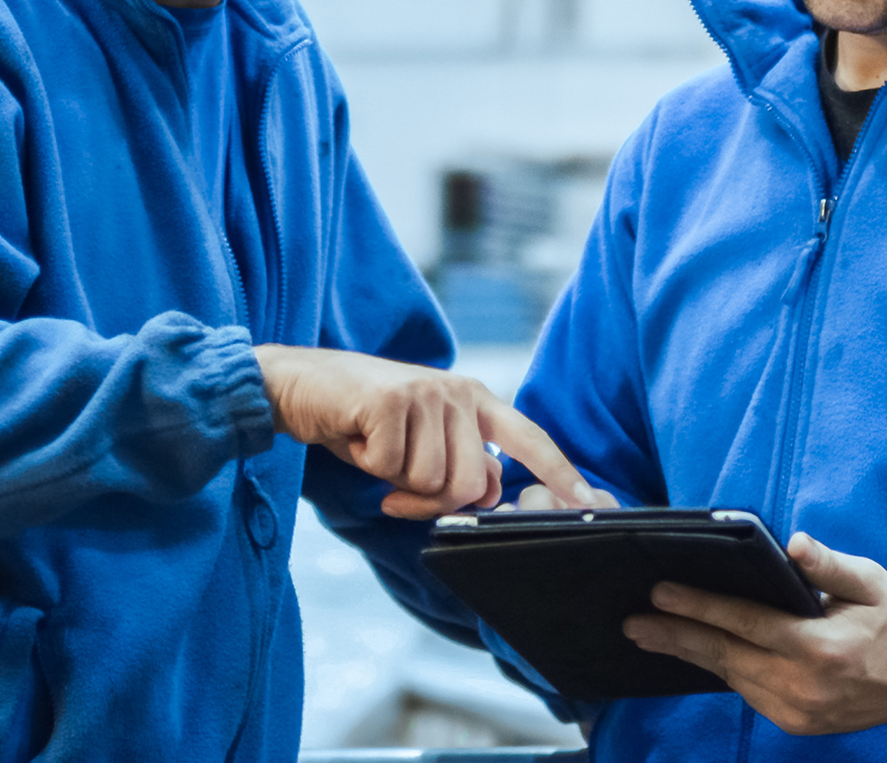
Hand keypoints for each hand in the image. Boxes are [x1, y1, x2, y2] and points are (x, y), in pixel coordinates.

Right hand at [254, 345, 599, 519]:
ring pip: (431, 482)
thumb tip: (485, 496)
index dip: (558, 472)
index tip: (587, 501)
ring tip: (374, 449)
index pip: (529, 437)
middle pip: (470, 485)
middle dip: (429, 501)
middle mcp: (459, 392)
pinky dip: (367, 466)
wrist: (300, 385)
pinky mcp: (392, 401)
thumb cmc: (362, 421)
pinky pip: (391, 469)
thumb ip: (458, 464)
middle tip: (394, 486)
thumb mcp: (420, 443)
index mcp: (475, 400)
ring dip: (394, 481)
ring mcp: (427, 392)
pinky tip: (356, 437)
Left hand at [621, 532, 886, 734]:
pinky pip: (749, 693)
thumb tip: (792, 543)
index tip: (659, 594)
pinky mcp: (799, 724)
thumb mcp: (869, 581)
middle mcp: (805, 687)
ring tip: (653, 635)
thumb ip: (827, 564)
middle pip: (725, 657)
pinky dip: (722, 672)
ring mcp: (800, 712)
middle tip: (632, 623)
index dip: (698, 607)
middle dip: (675, 637)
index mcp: (820, 649)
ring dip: (693, 655)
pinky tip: (697, 654)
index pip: (744, 623)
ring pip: (732, 678)